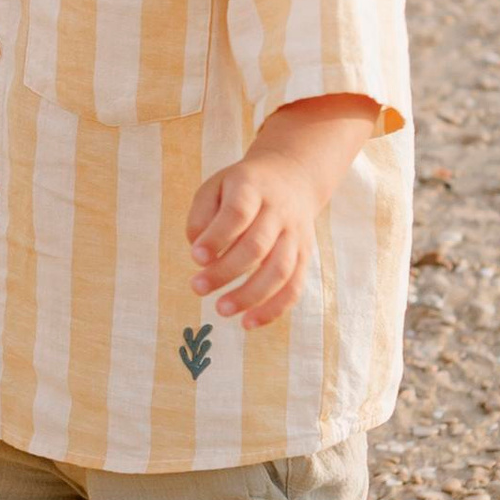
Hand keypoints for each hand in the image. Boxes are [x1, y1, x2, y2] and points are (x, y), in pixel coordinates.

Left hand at [186, 93, 380, 328]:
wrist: (293, 176)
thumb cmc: (242, 187)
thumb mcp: (215, 186)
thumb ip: (200, 215)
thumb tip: (198, 253)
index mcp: (253, 187)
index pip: (238, 212)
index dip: (217, 237)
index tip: (195, 257)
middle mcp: (278, 211)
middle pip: (257, 246)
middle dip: (225, 271)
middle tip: (196, 288)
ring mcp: (295, 235)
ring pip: (278, 271)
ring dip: (249, 295)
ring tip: (221, 310)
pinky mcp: (304, 255)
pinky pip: (294, 287)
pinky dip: (273, 309)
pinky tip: (248, 323)